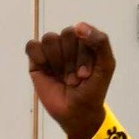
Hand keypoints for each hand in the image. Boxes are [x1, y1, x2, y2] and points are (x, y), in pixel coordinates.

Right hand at [25, 23, 114, 138]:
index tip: (87, 74)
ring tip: (63, 77)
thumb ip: (100, 42)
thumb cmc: (93, 89)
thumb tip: (79, 26)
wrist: (77, 112)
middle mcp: (69, 43)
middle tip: (76, 78)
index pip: (82, 32)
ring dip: (58, 62)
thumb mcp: (106, 65)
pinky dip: (39, 57)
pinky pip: (32, 46)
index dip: (84, 55)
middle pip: (66, 34)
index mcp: (86, 41)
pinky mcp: (36, 61)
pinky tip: (47, 70)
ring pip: (50, 39)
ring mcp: (52, 51)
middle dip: (72, 59)